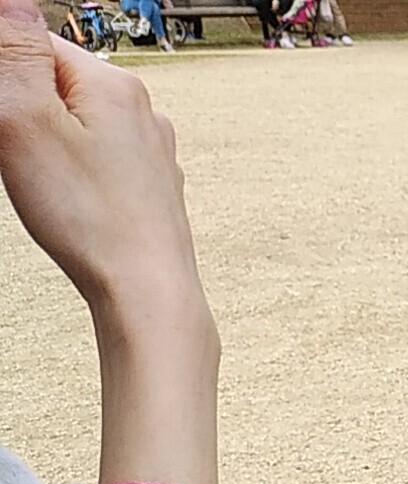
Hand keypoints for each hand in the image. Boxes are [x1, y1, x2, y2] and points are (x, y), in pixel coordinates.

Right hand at [0, 0, 219, 483]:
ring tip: (46, 184)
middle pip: (58, 85)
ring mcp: (153, 150)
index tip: (4, 120)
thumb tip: (14, 4)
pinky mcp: (152, 187)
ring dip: (48, 145)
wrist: (146, 290)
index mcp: (112, 83)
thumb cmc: (87, 214)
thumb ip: (16, 52)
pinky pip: (99, 162)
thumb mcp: (25, 120)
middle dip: (25, 111)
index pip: (36, 43)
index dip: (3, 77)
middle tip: (21, 157)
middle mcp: (143, 110)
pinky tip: (72, 203)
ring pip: (79, 126)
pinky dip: (75, 174)